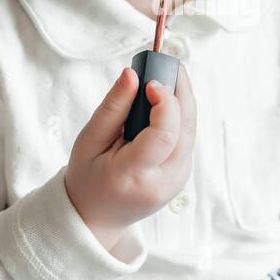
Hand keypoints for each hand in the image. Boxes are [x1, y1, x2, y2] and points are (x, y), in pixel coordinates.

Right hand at [65, 63, 195, 249]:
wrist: (96, 215)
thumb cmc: (87, 177)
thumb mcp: (89, 141)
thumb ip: (112, 107)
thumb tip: (132, 74)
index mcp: (133, 176)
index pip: (164, 135)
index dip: (165, 103)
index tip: (151, 81)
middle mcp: (162, 183)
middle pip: (186, 130)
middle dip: (181, 92)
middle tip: (169, 64)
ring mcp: (176, 183)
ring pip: (191, 132)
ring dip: (183, 102)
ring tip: (165, 77)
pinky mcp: (182, 177)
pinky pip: (188, 140)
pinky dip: (179, 118)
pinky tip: (165, 104)